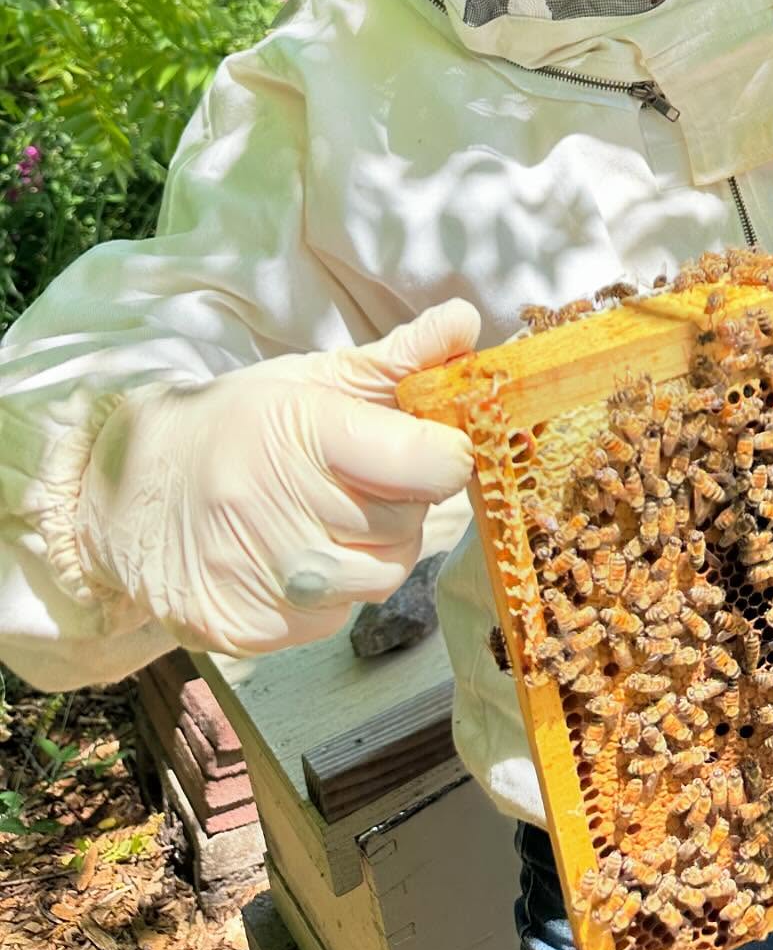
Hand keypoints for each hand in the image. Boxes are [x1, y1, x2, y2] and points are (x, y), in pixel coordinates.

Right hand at [74, 301, 479, 655]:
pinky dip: (330, 593)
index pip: (429, 462)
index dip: (444, 455)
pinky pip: (333, 619)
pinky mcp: (244, 629)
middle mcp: (276, 507)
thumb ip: (399, 357)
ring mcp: (258, 577)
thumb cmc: (236, 428)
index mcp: (302, 432)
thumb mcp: (312, 380)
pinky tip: (293, 555)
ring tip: (327, 517)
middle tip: (358, 480)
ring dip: (373, 551)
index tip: (430, 447)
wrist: (129, 493)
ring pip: (380, 577)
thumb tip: (465, 320)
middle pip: (408, 523)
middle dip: (402, 501)